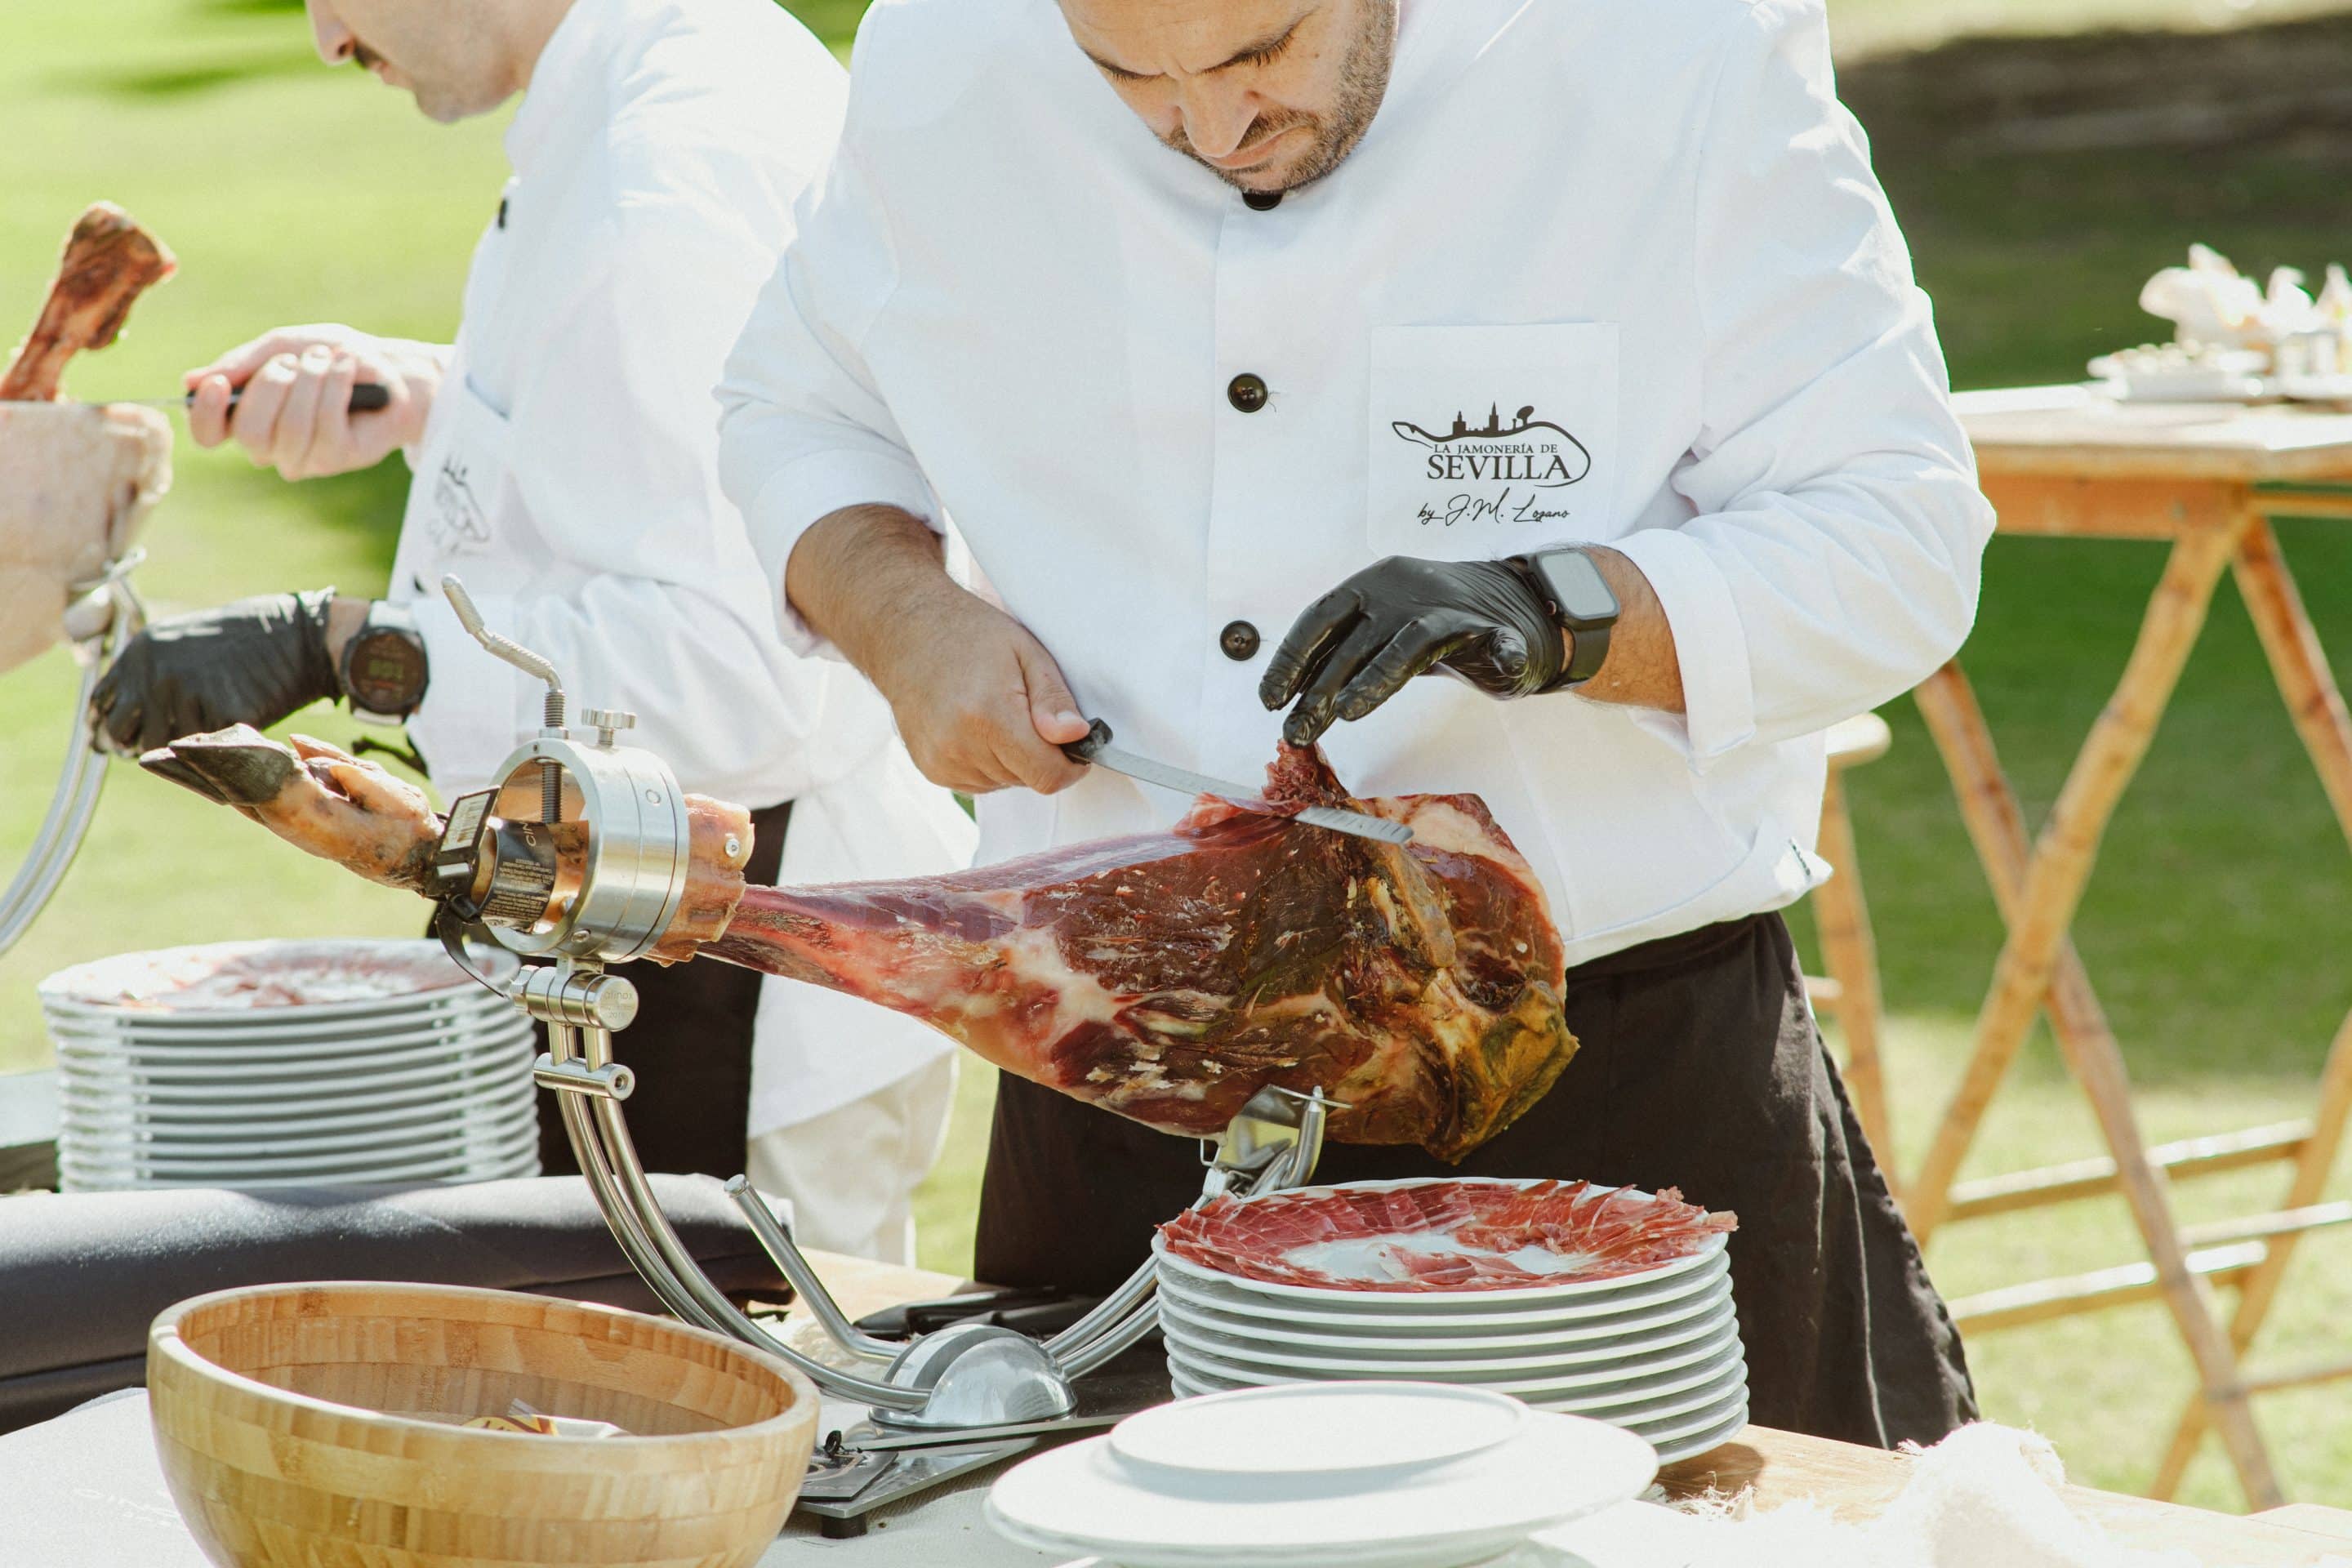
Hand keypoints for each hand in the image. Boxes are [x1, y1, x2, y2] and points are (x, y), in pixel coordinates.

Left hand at [89, 590, 352, 754]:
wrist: (299, 637)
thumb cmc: (246, 642)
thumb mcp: (183, 644)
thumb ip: (152, 674)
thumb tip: (126, 721)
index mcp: (141, 652)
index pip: (102, 703)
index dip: (107, 727)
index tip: (116, 743)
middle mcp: (155, 672)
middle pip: (123, 732)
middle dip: (135, 746)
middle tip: (156, 752)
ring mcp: (186, 694)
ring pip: (165, 747)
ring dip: (180, 751)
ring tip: (203, 743)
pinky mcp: (219, 715)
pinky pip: (206, 748)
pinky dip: (215, 749)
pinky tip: (230, 739)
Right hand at [183, 325, 438, 478]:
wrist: (391, 369)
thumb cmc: (331, 357)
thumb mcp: (283, 346)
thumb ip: (242, 364)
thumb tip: (191, 380)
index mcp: (246, 416)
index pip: (208, 433)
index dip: (204, 413)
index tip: (216, 384)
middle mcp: (269, 444)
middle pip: (248, 431)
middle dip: (272, 385)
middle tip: (295, 360)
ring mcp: (303, 456)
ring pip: (289, 428)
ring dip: (309, 382)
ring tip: (326, 359)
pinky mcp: (337, 458)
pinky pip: (326, 424)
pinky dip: (336, 385)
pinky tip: (347, 368)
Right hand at [870, 586, 1091, 795]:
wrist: (906, 633)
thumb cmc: (969, 635)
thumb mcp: (1026, 652)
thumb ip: (1054, 700)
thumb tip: (1077, 737)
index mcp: (989, 716)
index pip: (1047, 775)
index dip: (1071, 766)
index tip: (1074, 744)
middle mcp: (960, 746)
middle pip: (1027, 780)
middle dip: (1039, 754)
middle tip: (1025, 711)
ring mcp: (941, 762)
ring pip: (1005, 782)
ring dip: (1012, 759)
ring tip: (995, 713)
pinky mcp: (930, 769)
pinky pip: (980, 782)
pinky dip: (988, 762)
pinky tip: (976, 726)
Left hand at [1260, 556, 1563, 746]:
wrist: (1511, 604)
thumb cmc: (1432, 628)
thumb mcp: (1377, 641)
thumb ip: (1341, 666)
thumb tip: (1292, 704)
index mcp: (1371, 588)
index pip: (1320, 619)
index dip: (1292, 658)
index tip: (1269, 699)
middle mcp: (1405, 593)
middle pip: (1355, 641)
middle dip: (1321, 689)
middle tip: (1297, 731)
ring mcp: (1452, 611)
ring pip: (1410, 643)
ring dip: (1378, 678)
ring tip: (1350, 712)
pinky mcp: (1497, 632)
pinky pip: (1499, 644)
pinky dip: (1501, 655)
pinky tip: (1502, 667)